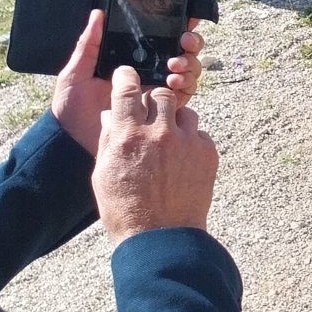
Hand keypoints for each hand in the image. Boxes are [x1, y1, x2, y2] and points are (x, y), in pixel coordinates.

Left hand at [52, 11, 204, 156]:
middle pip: (184, 52)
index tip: (184, 21)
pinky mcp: (162, 111)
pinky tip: (172, 83)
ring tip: (174, 66)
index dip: (179, 27)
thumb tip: (97, 14)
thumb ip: (88, 45)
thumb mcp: (76, 72)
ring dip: (189, 64)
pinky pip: (185, 95)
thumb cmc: (70, 106)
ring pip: (189, 71)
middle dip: (191, 44)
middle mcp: (150, 73)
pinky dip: (186, 86)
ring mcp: (158, 91)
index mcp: (133, 60)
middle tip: (183, 43)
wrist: (72, 140)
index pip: (162, 39)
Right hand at [92, 67, 218, 245]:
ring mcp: (186, 141)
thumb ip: (109, 139)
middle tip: (151, 114)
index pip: (127, 91)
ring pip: (184, 112)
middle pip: (161, 96)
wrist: (161, 236)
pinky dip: (190, 141)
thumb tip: (112, 115)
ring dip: (175, 122)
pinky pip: (199, 133)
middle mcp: (159, 133)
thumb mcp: (103, 173)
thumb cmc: (125, 208)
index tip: (127, 75)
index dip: (126, 79)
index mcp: (127, 136)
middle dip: (155, 101)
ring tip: (167, 144)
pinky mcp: (207, 151)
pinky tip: (181, 161)